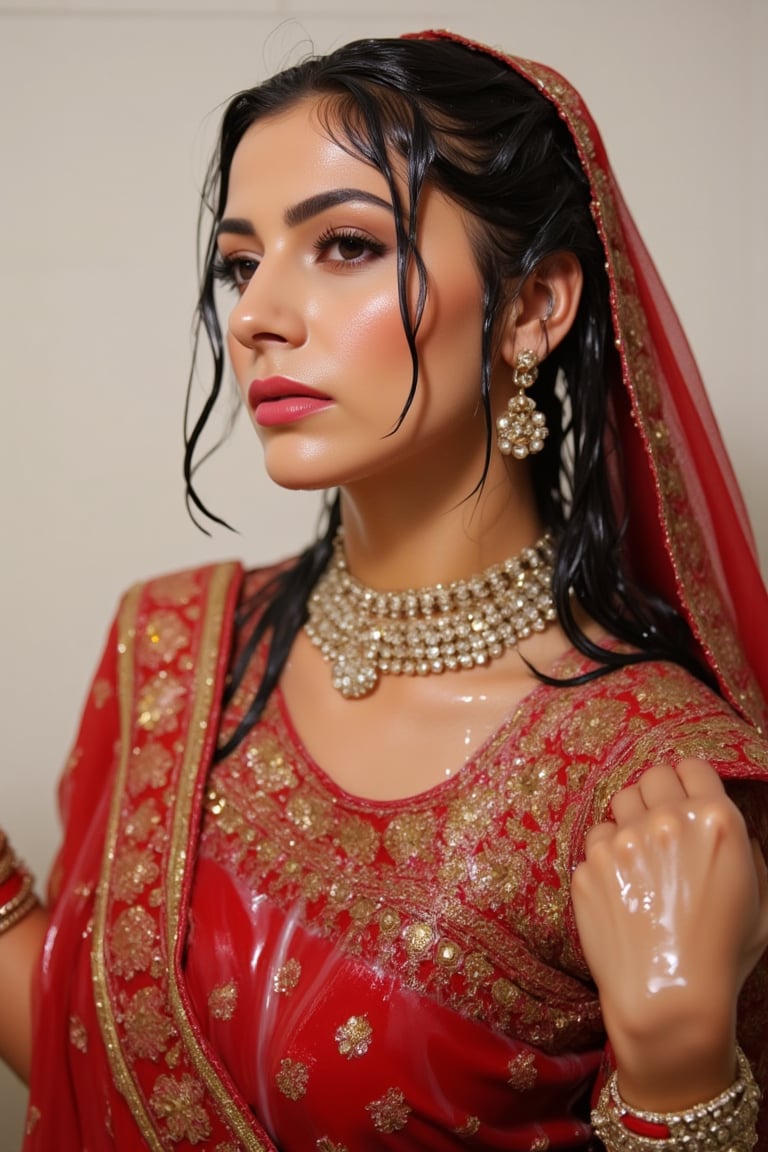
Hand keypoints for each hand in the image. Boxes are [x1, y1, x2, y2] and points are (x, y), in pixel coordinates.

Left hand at [571, 758, 767, 1108]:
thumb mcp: (758, 898)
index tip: (688, 798)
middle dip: (660, 796)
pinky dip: (608, 853)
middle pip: (653, 777)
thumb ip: (746, 849)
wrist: (667, 1000)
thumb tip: (731, 828)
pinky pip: (597, 839)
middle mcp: (665, 821)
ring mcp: (622, 841)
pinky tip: (623, 883)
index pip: (693, 768)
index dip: (692, 782)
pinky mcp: (589, 865)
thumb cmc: (723, 954)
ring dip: (631, 817)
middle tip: (664, 825)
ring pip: (621, 801)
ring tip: (641, 852)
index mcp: (714, 821)